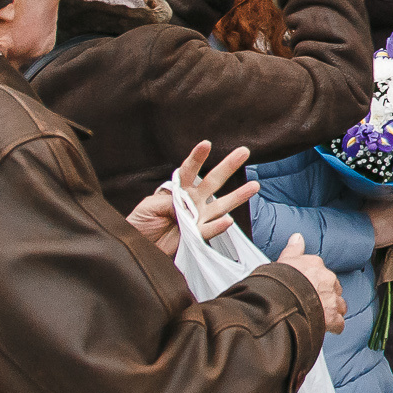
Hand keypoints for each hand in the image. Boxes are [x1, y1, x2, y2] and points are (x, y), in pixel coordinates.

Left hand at [125, 141, 256, 257]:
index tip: (206, 144)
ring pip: (221, 205)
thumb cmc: (139, 225)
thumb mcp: (148, 206)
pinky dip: (218, 226)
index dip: (197, 158)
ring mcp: (198, 218)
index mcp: (179, 191)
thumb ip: (167, 201)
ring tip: (254, 186)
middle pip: (213, 181)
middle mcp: (193, 202)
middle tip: (243, 152)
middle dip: (228, 166)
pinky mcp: (197, 236)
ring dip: (237, 196)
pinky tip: (228, 220)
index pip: (189, 171)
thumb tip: (184, 203)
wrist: (137, 248)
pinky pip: (210, 230)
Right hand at [274, 235, 346, 332]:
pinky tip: (327, 329)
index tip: (312, 288)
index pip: (322, 272)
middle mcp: (327, 280)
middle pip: (333, 288)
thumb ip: (293, 249)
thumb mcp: (283, 261)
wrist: (280, 302)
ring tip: (322, 317)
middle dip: (327, 296)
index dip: (317, 282)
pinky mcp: (332, 316)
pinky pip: (339, 323)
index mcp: (315, 265)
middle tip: (315, 304)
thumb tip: (298, 236)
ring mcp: (331, 298)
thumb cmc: (278, 282)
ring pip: (339, 305)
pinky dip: (334, 327)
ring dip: (333, 311)